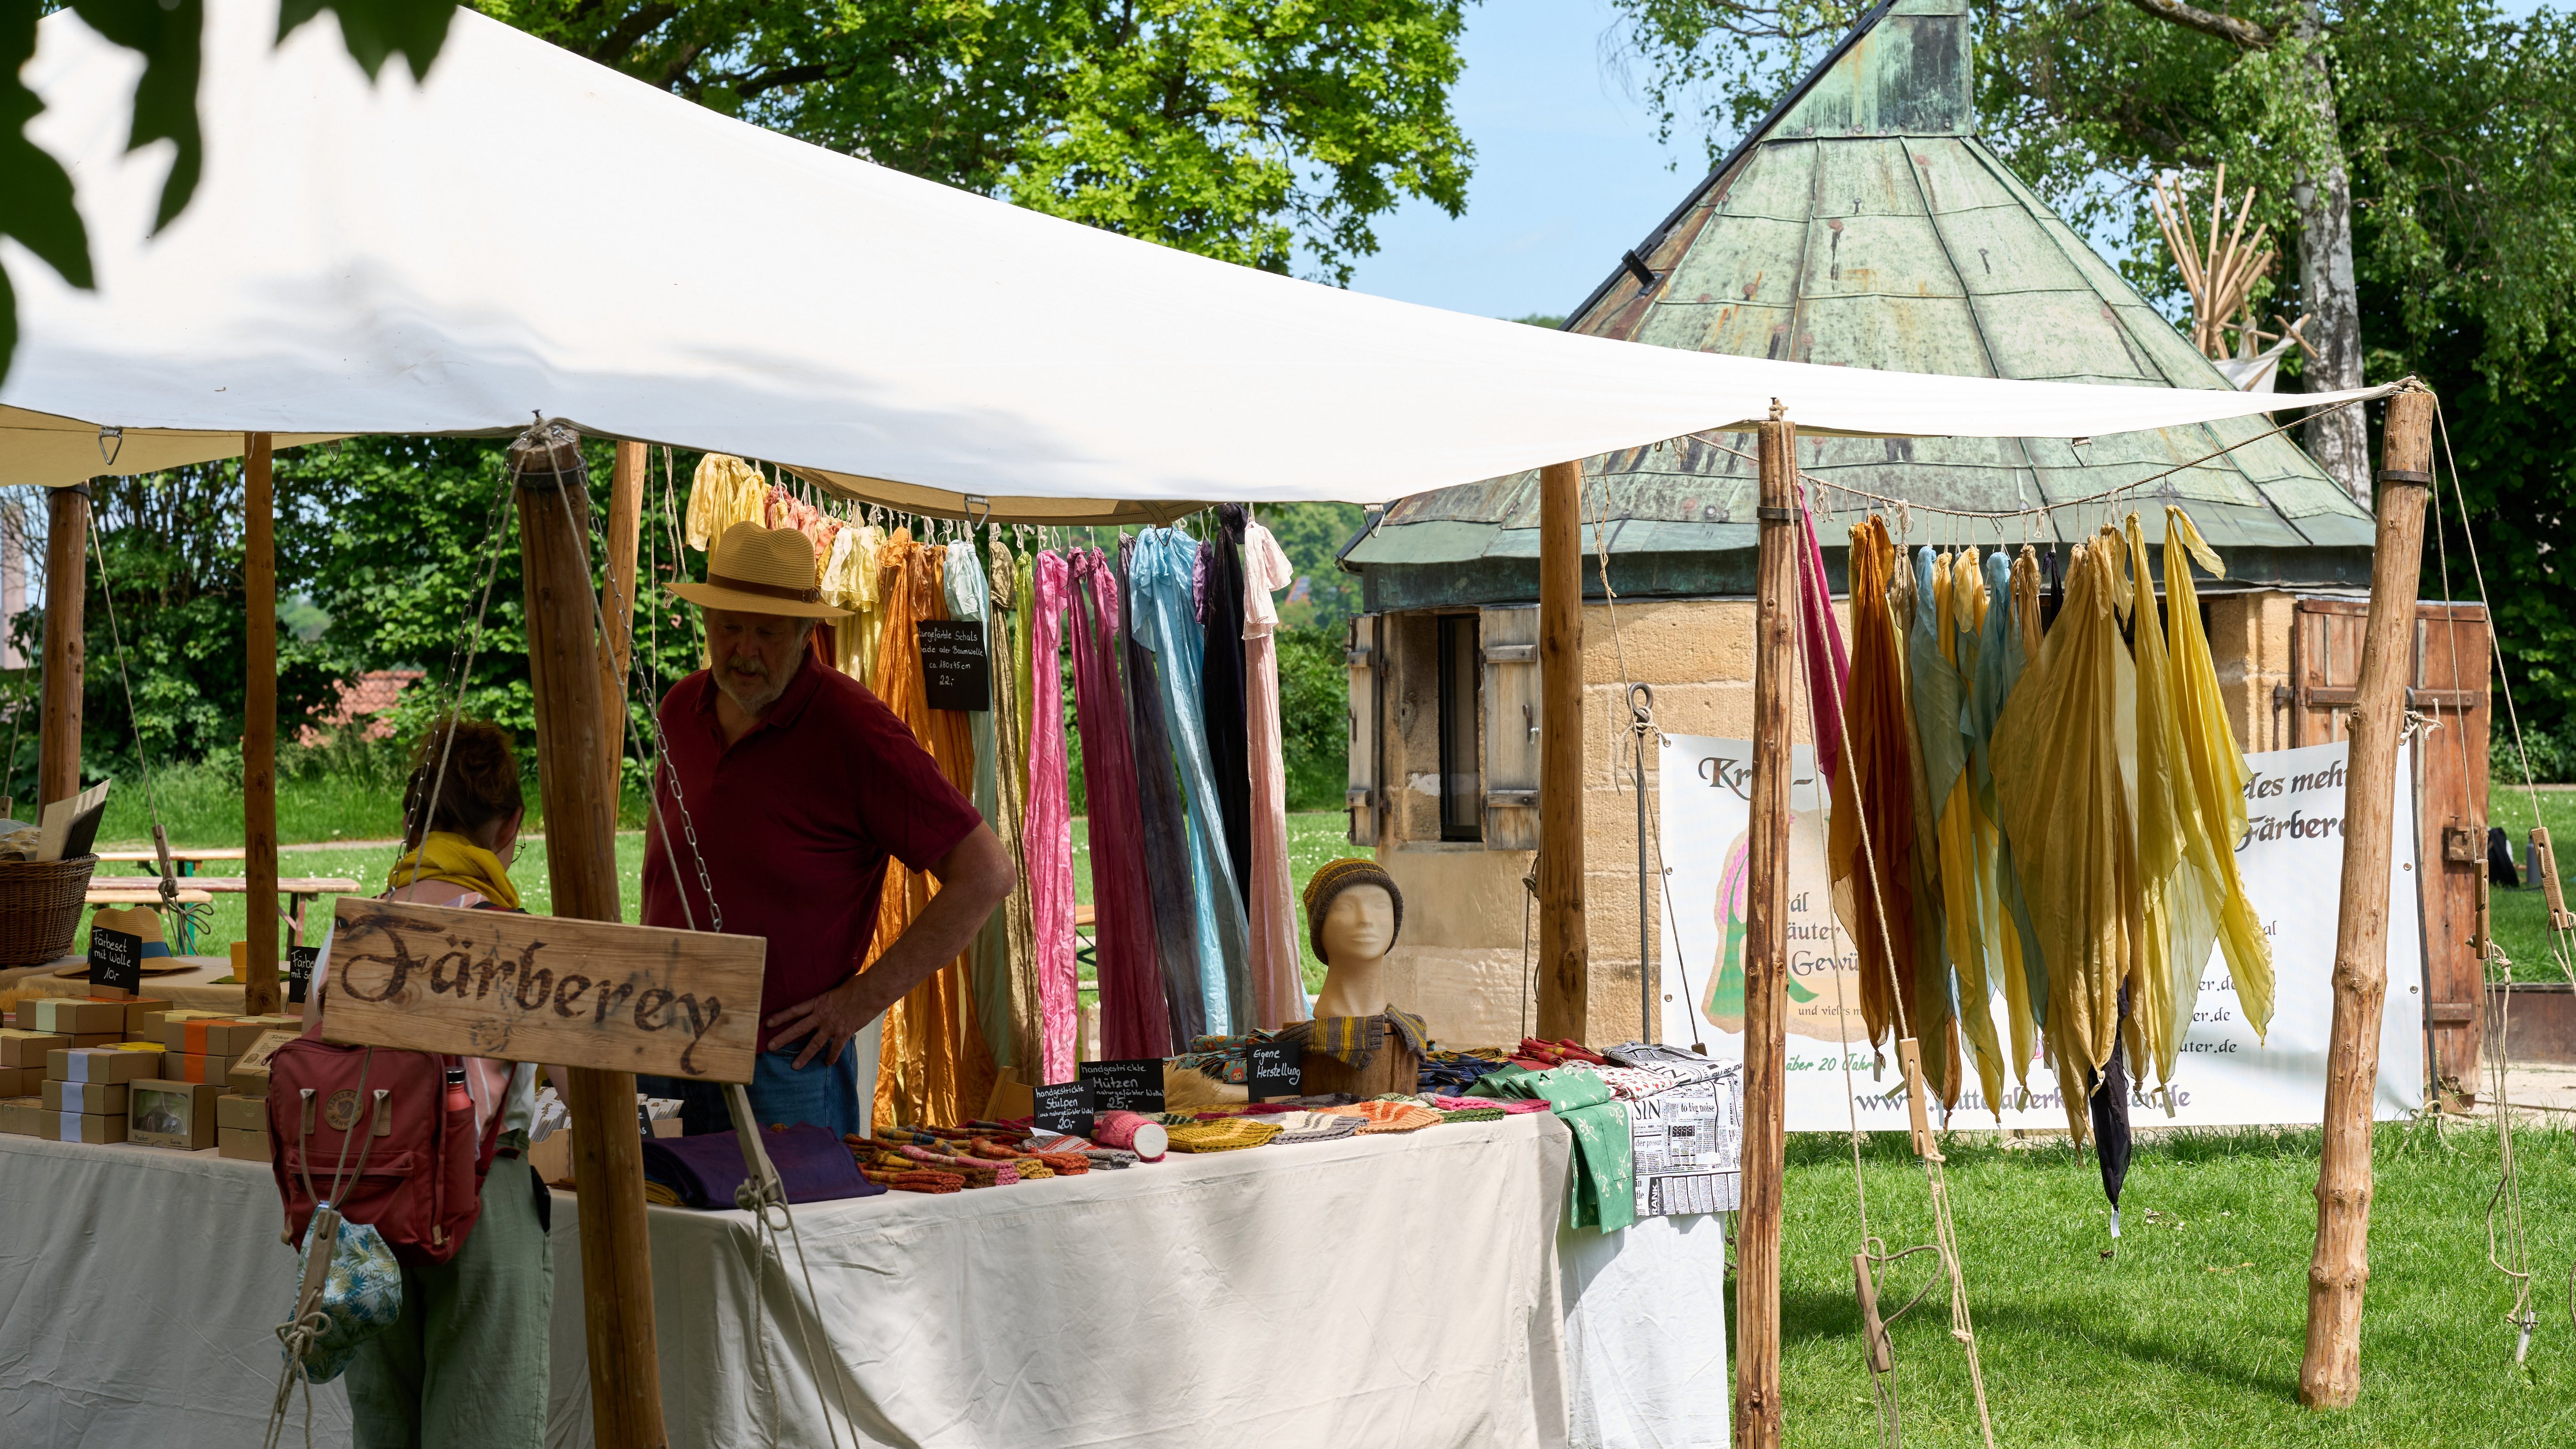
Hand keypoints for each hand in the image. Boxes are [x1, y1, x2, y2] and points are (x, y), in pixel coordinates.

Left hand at [764, 975, 889, 1070]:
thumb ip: (829, 998)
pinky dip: (832, 1057)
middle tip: (770, 1047)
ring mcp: (832, 1026)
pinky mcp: (845, 1032)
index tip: (768, 1023)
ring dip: (804, 1055)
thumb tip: (828, 999)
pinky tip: (827, 1064)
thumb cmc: (857, 985)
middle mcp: (822, 1015)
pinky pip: (836, 1048)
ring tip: (794, 1066)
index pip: (795, 1010)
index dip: (781, 1017)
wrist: (872, 991)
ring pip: (814, 1043)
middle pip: (798, 1029)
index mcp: (819, 1002)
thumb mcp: (837, 988)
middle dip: (783, 1038)